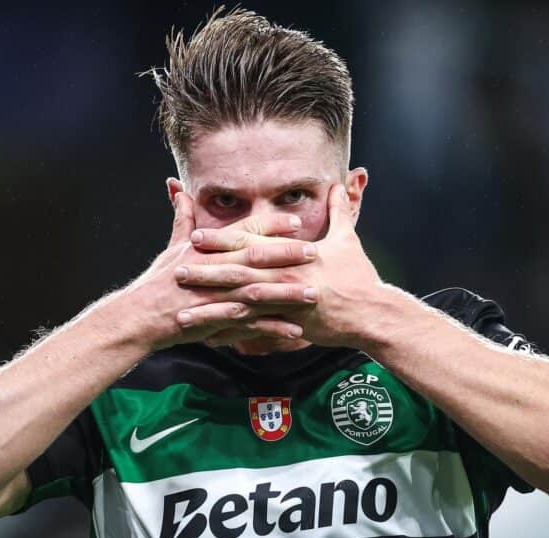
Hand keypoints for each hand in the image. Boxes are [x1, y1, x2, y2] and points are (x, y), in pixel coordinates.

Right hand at [117, 192, 319, 350]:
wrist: (142, 316)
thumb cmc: (157, 282)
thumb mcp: (172, 247)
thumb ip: (182, 219)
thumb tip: (179, 189)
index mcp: (209, 249)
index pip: (245, 232)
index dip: (272, 226)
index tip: (298, 222)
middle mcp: (216, 270)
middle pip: (257, 258)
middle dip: (288, 255)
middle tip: (316, 253)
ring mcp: (218, 297)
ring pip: (259, 293)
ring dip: (288, 294)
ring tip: (314, 294)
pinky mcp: (218, 322)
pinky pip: (251, 326)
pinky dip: (274, 329)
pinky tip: (296, 332)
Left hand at [173, 184, 383, 347]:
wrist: (372, 314)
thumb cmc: (359, 277)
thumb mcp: (348, 240)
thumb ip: (338, 212)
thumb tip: (338, 186)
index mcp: (292, 254)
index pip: (250, 242)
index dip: (221, 238)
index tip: (196, 235)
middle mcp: (284, 276)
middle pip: (237, 272)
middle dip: (206, 271)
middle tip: (176, 270)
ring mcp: (285, 303)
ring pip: (240, 305)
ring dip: (210, 309)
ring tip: (182, 313)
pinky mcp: (289, 326)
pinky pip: (254, 332)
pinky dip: (231, 335)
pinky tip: (208, 340)